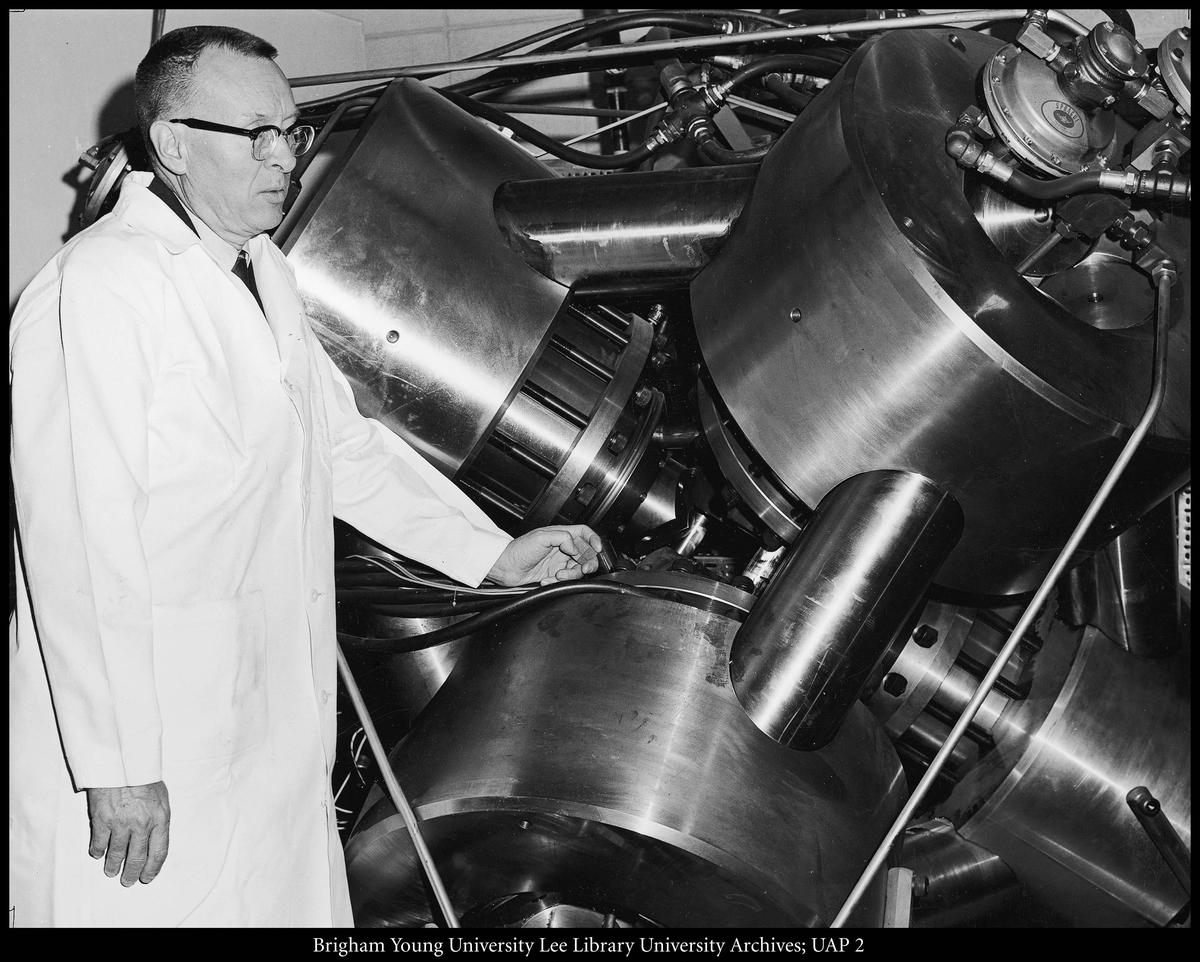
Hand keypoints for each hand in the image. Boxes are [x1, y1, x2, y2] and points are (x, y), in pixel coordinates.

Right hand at [85, 781, 170, 885]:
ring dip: (113, 866)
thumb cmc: (143, 778)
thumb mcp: (161, 798)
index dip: (153, 868)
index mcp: (160, 818)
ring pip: (116, 854)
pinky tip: (98, 854)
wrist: (123, 761)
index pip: (159, 852)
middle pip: (137, 858)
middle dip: (132, 873)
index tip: (148, 877)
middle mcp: (142, 824)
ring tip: (111, 871)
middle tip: (128, 880)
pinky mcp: (102, 820)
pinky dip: (98, 851)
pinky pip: (99, 844)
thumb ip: (158, 819)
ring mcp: (121, 823)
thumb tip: (155, 839)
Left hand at [487, 524, 602, 585]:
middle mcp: (562, 548)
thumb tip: (576, 548)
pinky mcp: (554, 574)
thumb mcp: (542, 537)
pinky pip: (566, 579)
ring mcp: (559, 561)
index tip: (598, 549)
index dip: (594, 540)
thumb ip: (563, 538)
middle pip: (586, 554)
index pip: (584, 533)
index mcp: (561, 535)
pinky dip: (559, 581)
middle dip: (588, 562)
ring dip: (571, 574)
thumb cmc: (519, 549)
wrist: (505, 567)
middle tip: (584, 568)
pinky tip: (547, 579)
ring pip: (577, 569)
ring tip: (557, 575)